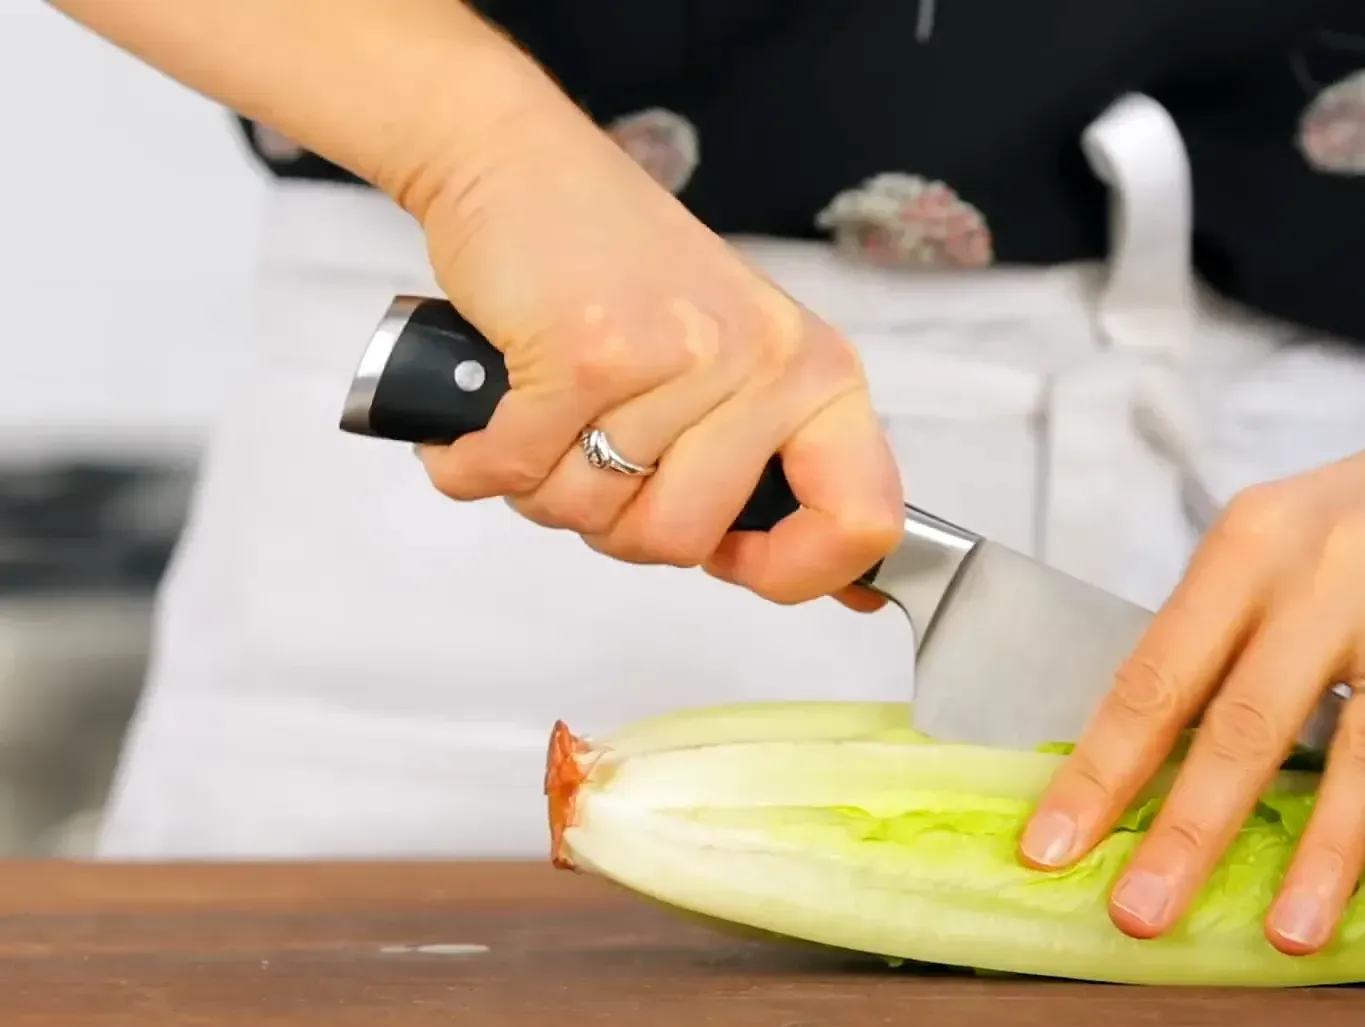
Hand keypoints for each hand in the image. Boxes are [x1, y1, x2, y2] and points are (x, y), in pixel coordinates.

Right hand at [406, 117, 902, 604]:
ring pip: (590, 514)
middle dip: (612, 521)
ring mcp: (680, 357)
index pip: (864, 521)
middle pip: (682, 541)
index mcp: (820, 375)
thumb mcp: (737, 360)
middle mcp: (766, 363)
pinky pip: (518, 473)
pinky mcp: (588, 352)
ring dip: (540, 484)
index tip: (733, 559)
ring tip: (546, 411)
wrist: (521, 166)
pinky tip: (485, 418)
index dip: (792, 570)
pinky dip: (476, 464)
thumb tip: (828, 583)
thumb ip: (770, 460)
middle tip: (592, 451)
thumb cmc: (621, 275)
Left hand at [1018, 379, 1364, 952]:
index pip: (1156, 675)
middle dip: (1188, 826)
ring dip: (1326, 844)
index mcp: (1248, 546)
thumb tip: (1143, 760)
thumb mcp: (1285, 540)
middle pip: (1244, 716)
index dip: (1102, 769)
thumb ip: (1227, 634)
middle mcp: (1325, 566)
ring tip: (1289, 931)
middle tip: (1140, 911)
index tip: (1052, 847)